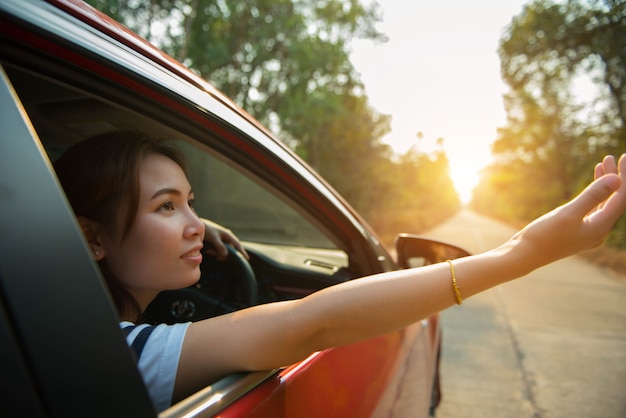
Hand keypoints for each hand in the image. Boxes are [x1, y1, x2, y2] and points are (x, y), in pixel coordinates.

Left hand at [202, 218, 248, 259]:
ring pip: (224, 253)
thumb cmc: (207, 230)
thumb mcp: (213, 237)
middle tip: (212, 253)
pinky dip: (215, 253)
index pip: (237, 245)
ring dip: (217, 254)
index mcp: (228, 235)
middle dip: (222, 254)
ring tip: (208, 251)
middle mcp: (227, 239)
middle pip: (230, 251)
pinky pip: (220, 252)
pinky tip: (209, 251)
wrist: (198, 228)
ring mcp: (223, 242)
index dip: (242, 251)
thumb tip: (226, 255)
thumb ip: (219, 246)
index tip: (247, 258)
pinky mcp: (218, 245)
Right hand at [507, 154, 624, 270]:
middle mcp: (598, 231)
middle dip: (615, 178)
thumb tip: (617, 179)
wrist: (524, 256)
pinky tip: (591, 185)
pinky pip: (592, 209)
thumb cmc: (544, 237)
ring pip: (603, 204)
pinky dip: (594, 194)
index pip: (621, 198)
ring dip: (604, 184)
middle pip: (615, 200)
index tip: (622, 157)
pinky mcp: (577, 231)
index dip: (625, 176)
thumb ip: (592, 196)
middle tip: (612, 157)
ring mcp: (588, 232)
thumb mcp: (568, 214)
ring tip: (603, 164)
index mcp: (600, 227)